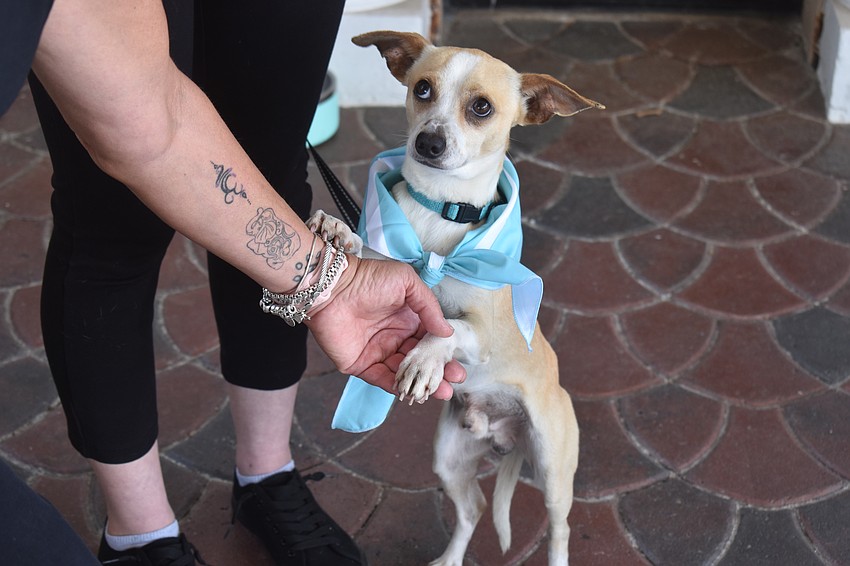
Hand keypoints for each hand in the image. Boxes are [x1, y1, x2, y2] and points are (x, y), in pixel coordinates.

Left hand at [306, 255, 465, 398]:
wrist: (332, 287)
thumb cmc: (368, 278)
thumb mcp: (406, 282)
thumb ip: (429, 306)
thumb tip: (447, 331)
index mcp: (407, 319)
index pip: (429, 340)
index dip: (443, 353)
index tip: (458, 363)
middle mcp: (394, 337)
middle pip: (420, 360)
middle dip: (438, 372)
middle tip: (455, 381)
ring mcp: (378, 352)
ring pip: (404, 373)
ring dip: (422, 383)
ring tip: (441, 391)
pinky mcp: (360, 364)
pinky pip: (381, 379)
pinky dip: (396, 387)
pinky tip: (412, 391)